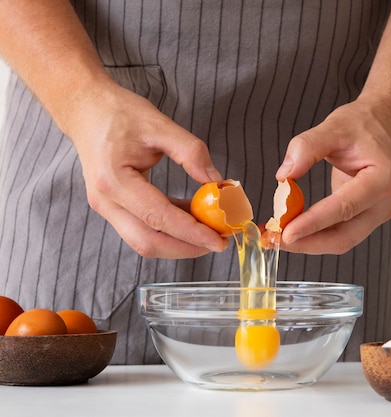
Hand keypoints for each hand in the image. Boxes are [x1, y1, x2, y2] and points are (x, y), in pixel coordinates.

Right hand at [65, 83, 227, 257]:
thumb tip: (218, 182)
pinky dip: (171, 229)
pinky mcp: (114, 208)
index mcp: (114, 180)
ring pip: (145, 241)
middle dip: (187, 248)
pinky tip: (195, 218)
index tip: (219, 239)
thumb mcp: (159, 125)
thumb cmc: (118, 113)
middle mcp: (105, 201)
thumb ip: (191, 152)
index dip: (192, 232)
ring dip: (180, 243)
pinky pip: (143, 228)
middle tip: (219, 242)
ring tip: (211, 231)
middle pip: (148, 242)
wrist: (86, 110)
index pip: (158, 217)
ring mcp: (107, 207)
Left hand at [275, 100, 390, 254]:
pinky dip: (314, 235)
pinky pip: (339, 233)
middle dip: (308, 242)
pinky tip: (292, 230)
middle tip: (275, 240)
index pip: (345, 207)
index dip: (314, 222)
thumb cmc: (362, 125)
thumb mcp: (333, 126)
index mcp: (383, 179)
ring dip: (308, 242)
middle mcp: (384, 202)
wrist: (381, 126)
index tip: (287, 232)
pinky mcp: (366, 217)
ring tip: (277, 237)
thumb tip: (285, 175)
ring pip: (342, 240)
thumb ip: (307, 147)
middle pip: (345, 236)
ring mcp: (377, 213)